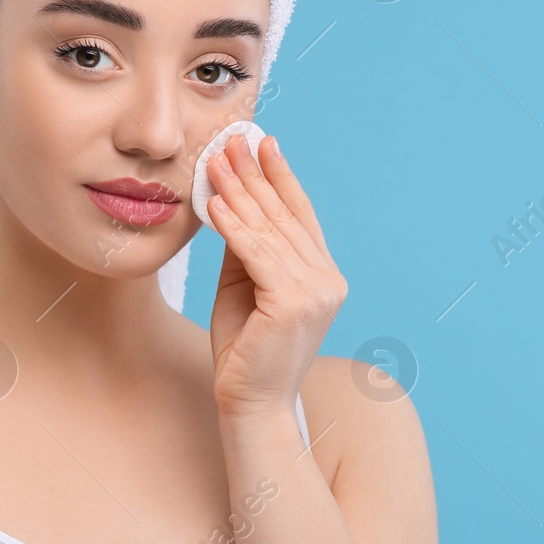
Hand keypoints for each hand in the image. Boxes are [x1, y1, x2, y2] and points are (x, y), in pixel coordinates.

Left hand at [206, 132, 347, 417]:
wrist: (249, 403)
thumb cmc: (244, 349)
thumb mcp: (243, 286)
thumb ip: (246, 248)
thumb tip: (231, 201)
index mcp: (323, 274)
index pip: (300, 214)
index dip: (281, 176)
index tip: (262, 142)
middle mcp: (327, 279)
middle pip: (284, 215)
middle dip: (255, 174)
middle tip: (231, 139)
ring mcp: (316, 292)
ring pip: (269, 230)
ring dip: (239, 192)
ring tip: (216, 162)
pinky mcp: (293, 303)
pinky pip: (257, 255)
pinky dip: (234, 227)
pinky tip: (216, 203)